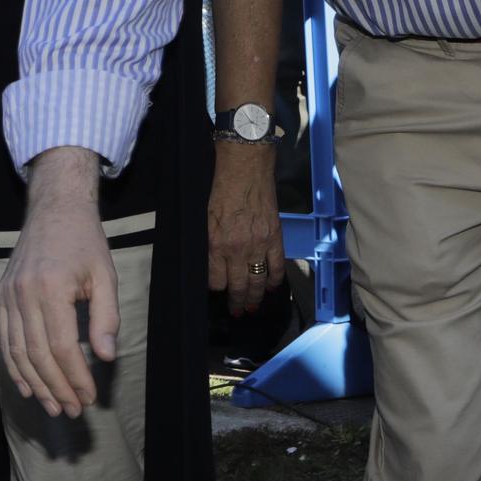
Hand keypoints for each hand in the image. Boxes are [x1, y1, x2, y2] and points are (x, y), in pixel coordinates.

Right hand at [0, 147, 116, 418]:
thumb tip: (105, 357)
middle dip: (56, 388)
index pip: (63, 347)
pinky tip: (27, 386)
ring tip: (53, 406)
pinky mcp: (1, 295)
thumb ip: (106, 318)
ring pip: (16, 352)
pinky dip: (14, 366)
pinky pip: (5, 338)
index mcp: (51, 287)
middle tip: (73, 410)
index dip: (76, 377)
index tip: (89, 397)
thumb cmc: (85, 241)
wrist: (54, 209)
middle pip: (37, 355)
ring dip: (35, 384)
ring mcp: (8, 294)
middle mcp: (23, 293)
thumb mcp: (105, 276)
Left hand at [208, 143, 285, 314]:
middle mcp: (236, 250)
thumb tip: (212, 263)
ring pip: (257, 282)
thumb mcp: (204, 218)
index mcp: (215, 244)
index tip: (218, 291)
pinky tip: (270, 288)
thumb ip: (209, 243)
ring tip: (251, 307)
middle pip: (237, 286)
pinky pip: (276, 268)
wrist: (245, 169)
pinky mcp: (275, 238)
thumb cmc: (220, 188)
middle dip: (236, 302)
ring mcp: (258, 246)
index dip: (216, 288)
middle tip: (237, 312)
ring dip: (254, 298)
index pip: (216, 280)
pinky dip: (274, 281)